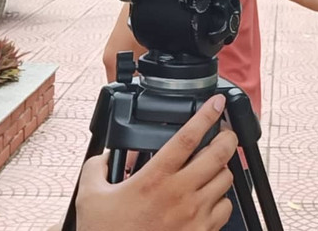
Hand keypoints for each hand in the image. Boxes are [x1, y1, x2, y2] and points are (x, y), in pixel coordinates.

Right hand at [75, 94, 237, 230]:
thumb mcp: (90, 197)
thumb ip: (97, 168)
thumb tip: (106, 156)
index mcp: (154, 179)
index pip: (188, 137)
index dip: (207, 115)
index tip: (216, 103)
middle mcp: (180, 194)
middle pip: (219, 154)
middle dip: (228, 137)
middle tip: (224, 132)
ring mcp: (195, 215)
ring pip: (226, 179)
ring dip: (223, 168)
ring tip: (213, 166)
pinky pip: (226, 208)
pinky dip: (221, 199)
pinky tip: (209, 197)